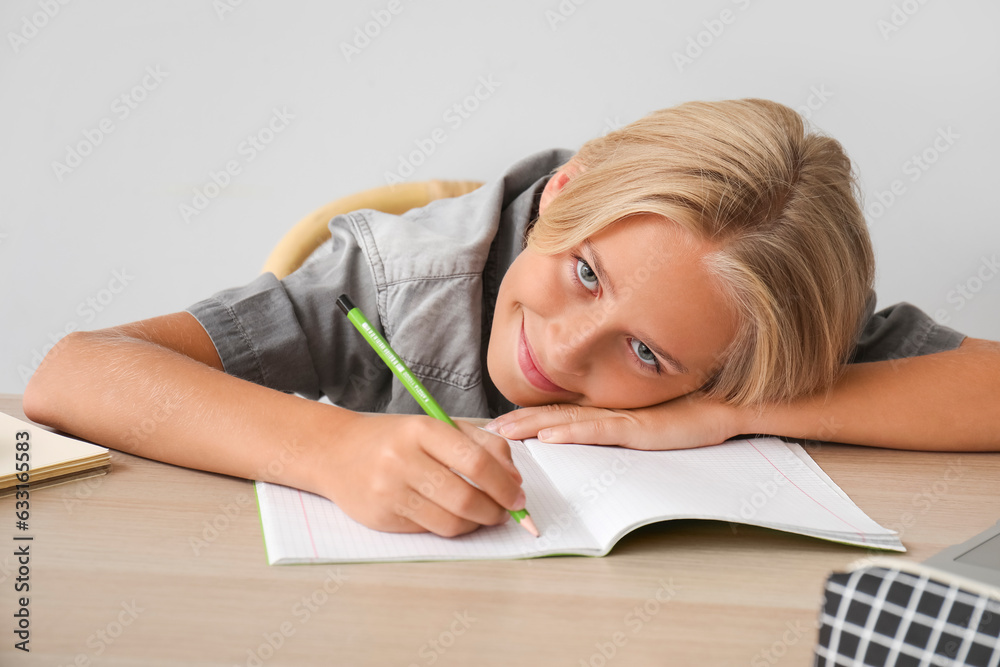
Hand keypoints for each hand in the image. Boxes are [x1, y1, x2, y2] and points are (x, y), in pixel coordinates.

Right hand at [311, 413, 525, 536]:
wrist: (335, 452)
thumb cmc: (394, 439)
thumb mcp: (437, 426)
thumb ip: (482, 445)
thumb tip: (514, 480)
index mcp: (421, 429)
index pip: (475, 462)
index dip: (504, 485)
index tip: (519, 496)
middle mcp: (402, 459)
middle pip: (465, 498)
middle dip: (496, 510)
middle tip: (507, 511)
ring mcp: (389, 491)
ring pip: (450, 522)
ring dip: (478, 523)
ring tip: (486, 515)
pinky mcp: (381, 517)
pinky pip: (430, 530)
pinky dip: (452, 528)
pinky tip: (457, 518)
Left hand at [486, 392, 741, 450]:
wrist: (723, 407)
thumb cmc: (686, 416)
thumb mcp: (642, 425)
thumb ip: (615, 428)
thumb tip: (584, 437)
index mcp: (605, 409)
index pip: (558, 413)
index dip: (526, 417)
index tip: (497, 425)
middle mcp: (606, 410)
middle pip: (552, 414)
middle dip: (516, 423)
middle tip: (484, 430)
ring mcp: (620, 417)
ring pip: (566, 421)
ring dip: (531, 427)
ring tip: (502, 434)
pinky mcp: (636, 428)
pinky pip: (597, 431)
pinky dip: (570, 434)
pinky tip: (549, 438)